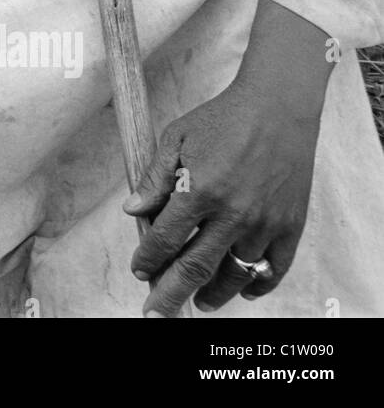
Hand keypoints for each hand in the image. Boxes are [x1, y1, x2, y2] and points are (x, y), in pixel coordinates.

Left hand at [124, 78, 319, 317]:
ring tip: (197, 302)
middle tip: (155, 313)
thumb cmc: (222, 119)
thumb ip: (153, 177)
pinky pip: (273, 269)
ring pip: (234, 274)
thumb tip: (131, 211)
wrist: (277, 107)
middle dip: (170, 293)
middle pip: (195, 267)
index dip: (148, 258)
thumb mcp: (176, 137)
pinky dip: (257, 285)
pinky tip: (242, 291)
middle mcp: (233, 213)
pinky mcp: (291, 226)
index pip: (165, 238)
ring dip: (213, 293)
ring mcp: (264, 223)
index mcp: (200, 190)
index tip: (139, 270)